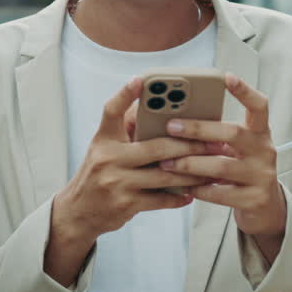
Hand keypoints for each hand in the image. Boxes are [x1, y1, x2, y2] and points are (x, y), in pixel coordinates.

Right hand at [45, 77, 217, 284]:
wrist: (78, 213)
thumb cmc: (100, 174)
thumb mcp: (105, 148)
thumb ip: (127, 129)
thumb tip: (157, 107)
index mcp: (103, 139)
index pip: (111, 111)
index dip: (125, 94)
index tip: (141, 79)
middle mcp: (107, 158)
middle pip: (156, 146)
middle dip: (189, 145)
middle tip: (213, 141)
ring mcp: (116, 182)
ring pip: (165, 174)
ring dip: (192, 172)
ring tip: (211, 168)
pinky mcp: (126, 204)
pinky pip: (161, 199)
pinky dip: (179, 195)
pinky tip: (193, 192)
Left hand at [157, 73, 287, 255]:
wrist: (265, 208)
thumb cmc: (242, 171)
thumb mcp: (237, 150)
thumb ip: (218, 137)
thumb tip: (177, 120)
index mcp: (260, 133)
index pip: (259, 106)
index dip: (245, 91)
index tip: (227, 77)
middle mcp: (265, 151)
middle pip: (233, 133)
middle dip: (199, 129)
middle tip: (171, 126)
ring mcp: (262, 175)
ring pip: (222, 166)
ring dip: (190, 163)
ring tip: (167, 162)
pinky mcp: (255, 199)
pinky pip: (221, 194)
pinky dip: (200, 190)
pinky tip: (184, 188)